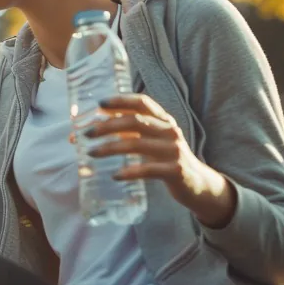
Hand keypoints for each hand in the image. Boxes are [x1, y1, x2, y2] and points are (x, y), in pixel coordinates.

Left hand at [77, 94, 237, 228]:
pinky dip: (129, 171)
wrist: (197, 183)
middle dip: (107, 126)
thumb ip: (129, 132)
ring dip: (110, 148)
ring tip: (91, 153)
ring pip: (137, 144)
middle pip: (135, 121)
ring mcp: (174, 150)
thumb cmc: (166, 158)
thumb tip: (94, 127)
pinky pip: (148, 170)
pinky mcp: (175, 170)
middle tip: (86, 134)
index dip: (121, 100)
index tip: (100, 104)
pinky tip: (114, 175)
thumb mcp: (151, 140)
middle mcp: (170, 131)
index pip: (142, 102)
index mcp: (164, 120)